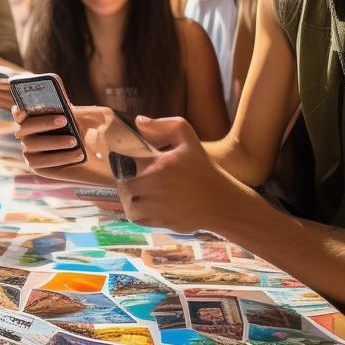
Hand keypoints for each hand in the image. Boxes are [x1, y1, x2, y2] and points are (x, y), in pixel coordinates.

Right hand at [12, 102, 114, 182]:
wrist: (109, 154)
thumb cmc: (98, 130)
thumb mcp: (92, 115)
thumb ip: (76, 111)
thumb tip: (62, 109)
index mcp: (39, 116)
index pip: (20, 113)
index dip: (18, 111)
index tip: (23, 109)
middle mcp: (31, 134)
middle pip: (24, 128)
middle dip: (43, 122)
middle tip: (63, 120)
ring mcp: (33, 152)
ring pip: (31, 146)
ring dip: (53, 141)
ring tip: (74, 141)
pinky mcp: (41, 167)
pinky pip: (42, 163)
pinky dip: (60, 158)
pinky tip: (78, 154)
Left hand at [114, 116, 237, 233]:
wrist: (222, 202)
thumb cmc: (204, 169)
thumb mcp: (188, 139)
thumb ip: (164, 126)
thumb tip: (139, 122)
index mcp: (157, 166)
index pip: (124, 162)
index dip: (122, 161)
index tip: (129, 161)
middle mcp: (153, 187)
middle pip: (124, 185)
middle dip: (127, 180)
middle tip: (137, 177)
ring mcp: (156, 208)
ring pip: (129, 203)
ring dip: (132, 198)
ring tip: (142, 192)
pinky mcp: (160, 223)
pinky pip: (137, 218)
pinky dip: (139, 213)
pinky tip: (149, 206)